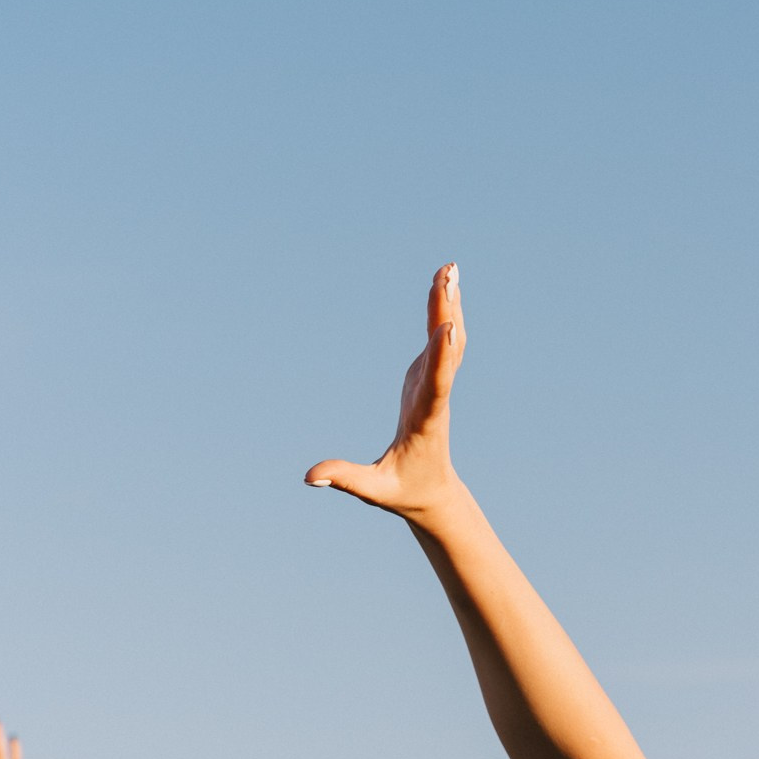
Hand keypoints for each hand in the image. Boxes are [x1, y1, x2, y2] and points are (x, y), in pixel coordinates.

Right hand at [305, 263, 466, 519]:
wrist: (433, 491)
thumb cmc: (403, 490)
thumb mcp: (374, 490)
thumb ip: (345, 480)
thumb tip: (309, 478)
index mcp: (426, 421)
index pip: (437, 386)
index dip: (441, 358)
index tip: (448, 329)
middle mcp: (436, 396)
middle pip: (447, 351)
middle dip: (447, 313)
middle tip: (449, 275)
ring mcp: (435, 384)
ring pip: (449, 339)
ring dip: (448, 303)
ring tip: (449, 267)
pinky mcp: (428, 377)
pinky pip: (440, 340)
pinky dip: (441, 310)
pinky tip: (442, 282)